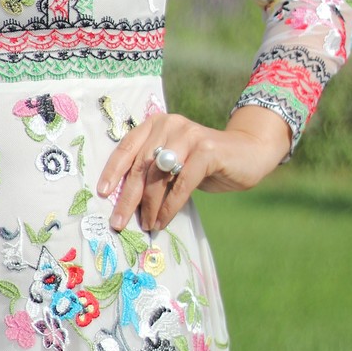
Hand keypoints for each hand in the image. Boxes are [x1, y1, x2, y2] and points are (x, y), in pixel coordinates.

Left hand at [96, 105, 291, 233]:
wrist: (249, 153)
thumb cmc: (205, 163)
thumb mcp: (174, 162)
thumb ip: (153, 172)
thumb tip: (124, 202)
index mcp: (155, 124)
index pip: (126, 147)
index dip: (112, 171)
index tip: (102, 193)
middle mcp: (169, 124)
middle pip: (140, 164)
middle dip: (128, 197)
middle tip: (118, 222)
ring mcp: (189, 135)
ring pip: (159, 175)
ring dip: (150, 205)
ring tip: (146, 225)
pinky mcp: (207, 150)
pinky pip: (181, 183)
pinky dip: (170, 205)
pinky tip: (163, 220)